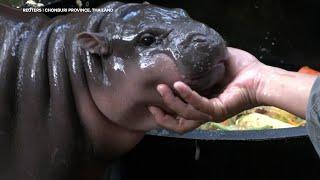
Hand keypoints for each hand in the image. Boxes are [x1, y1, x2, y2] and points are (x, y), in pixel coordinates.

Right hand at [148, 47, 268, 132]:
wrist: (262, 77)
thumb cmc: (243, 70)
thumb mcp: (216, 63)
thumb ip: (200, 62)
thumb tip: (187, 52)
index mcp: (203, 104)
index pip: (181, 115)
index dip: (165, 113)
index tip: (154, 102)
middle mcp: (206, 112)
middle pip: (179, 125)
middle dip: (163, 118)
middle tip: (152, 105)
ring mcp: (212, 113)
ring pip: (185, 116)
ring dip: (171, 103)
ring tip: (162, 88)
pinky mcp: (219, 110)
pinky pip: (199, 105)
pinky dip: (188, 96)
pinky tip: (179, 85)